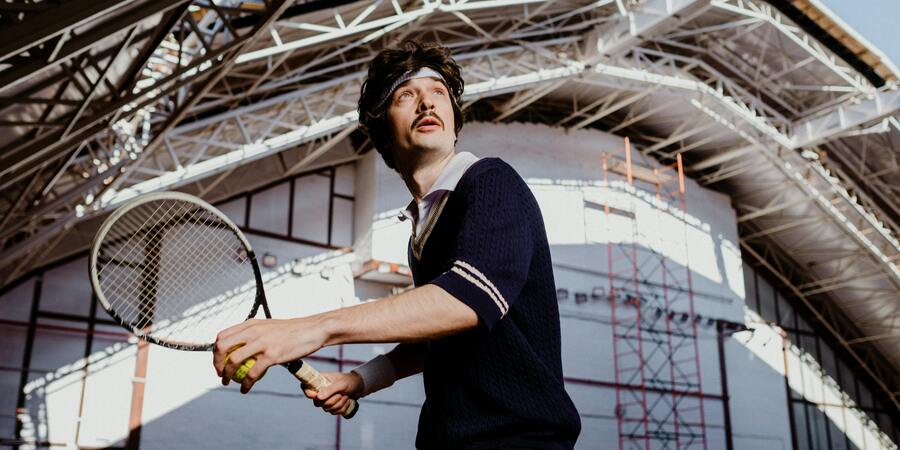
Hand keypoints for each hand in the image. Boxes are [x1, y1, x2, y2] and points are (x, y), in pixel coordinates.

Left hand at [213, 317, 328, 393]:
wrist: (313, 330)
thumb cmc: (292, 331)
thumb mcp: (269, 327)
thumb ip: (254, 334)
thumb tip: (241, 347)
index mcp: (250, 324)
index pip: (222, 336)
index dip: (216, 351)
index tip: (219, 362)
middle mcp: (253, 331)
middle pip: (222, 347)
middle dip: (217, 364)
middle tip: (221, 374)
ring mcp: (262, 343)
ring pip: (233, 361)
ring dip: (227, 375)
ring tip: (228, 383)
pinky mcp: (272, 355)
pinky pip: (253, 373)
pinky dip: (246, 384)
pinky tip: (245, 389)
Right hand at [303, 371, 363, 415]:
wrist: (360, 386)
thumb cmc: (350, 381)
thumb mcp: (341, 384)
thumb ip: (330, 390)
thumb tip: (318, 397)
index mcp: (320, 381)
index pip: (306, 387)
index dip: (308, 393)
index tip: (315, 396)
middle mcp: (321, 390)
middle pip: (317, 402)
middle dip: (331, 401)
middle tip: (340, 394)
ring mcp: (326, 399)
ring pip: (326, 408)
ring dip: (339, 404)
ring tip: (345, 396)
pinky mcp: (332, 406)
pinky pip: (333, 412)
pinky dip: (342, 408)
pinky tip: (347, 400)